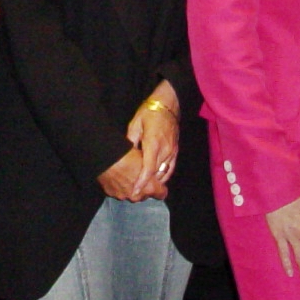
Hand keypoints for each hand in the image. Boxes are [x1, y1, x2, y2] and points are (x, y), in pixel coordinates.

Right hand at [99, 147, 165, 200]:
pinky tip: (117, 175)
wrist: (107, 156)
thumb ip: (152, 169)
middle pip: (145, 195)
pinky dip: (119, 186)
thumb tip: (155, 170)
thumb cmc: (129, 155)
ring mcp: (123, 196)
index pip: (162, 194)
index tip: (157, 182)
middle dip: (144, 188)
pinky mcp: (112, 194)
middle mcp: (137, 196)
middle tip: (140, 175)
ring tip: (127, 174)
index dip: (160, 187)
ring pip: (131, 194)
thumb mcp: (147, 158)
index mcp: (149, 188)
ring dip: (131, 187)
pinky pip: (119, 191)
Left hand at [126, 84, 179, 199]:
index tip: (135, 192)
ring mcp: (172, 151)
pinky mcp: (175, 151)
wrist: (167, 105)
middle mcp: (165, 150)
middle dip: (147, 186)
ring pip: (164, 174)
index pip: (148, 168)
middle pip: (156, 174)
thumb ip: (130, 142)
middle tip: (135, 195)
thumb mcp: (135, 124)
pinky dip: (163, 177)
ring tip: (144, 191)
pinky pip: (170, 169)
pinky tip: (155, 181)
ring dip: (155, 183)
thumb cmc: (149, 113)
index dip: (142, 182)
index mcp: (153, 143)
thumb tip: (125, 157)